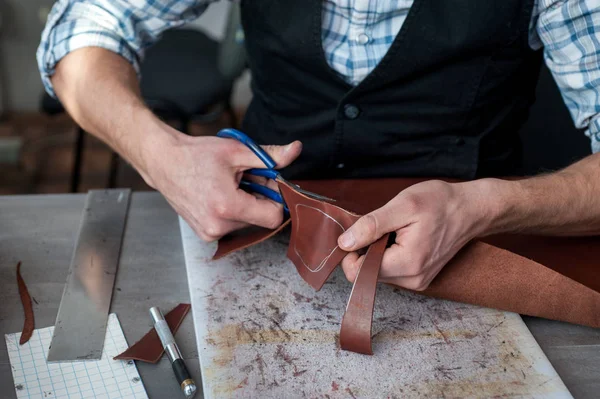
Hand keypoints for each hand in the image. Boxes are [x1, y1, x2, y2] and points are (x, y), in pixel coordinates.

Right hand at [143, 123, 301, 241]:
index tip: (268, 182)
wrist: (163, 162)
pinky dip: (232, 210)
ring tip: (229, 184)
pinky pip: (232, 225)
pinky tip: (220, 194)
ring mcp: (209, 233)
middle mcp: (218, 226)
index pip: (273, 216)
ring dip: (246, 203)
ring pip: (247, 222)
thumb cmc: (196, 155)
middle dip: (260, 198)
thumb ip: (270, 156)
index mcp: (227, 206)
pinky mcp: (205, 234)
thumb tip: (295, 151)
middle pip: (260, 218)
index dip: (276, 197)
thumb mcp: (237, 151)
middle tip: (246, 177)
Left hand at [337, 180, 492, 290]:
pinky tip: (402, 237)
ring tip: (396, 230)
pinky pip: (391, 269)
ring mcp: (417, 281)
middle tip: (384, 226)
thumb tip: (344, 243)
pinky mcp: (419, 277)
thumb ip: (371, 226)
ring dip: (378, 251)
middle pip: (367, 272)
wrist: (471, 209)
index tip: (358, 231)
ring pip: (378, 271)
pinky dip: (389, 254)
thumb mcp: (403, 205)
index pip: (358, 273)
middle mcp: (412, 280)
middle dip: (367, 249)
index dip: (350, 252)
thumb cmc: (441, 203)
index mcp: (407, 264)